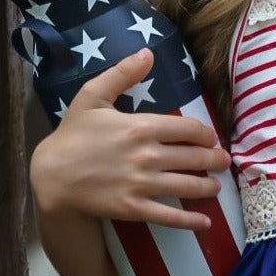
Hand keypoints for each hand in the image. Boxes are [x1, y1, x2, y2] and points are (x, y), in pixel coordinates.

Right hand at [30, 48, 230, 230]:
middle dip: (214, 160)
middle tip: (224, 161)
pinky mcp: (133, 208)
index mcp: (140, 127)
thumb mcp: (92, 96)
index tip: (211, 138)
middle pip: (194, 158)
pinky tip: (205, 223)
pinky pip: (169, 216)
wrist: (51, 175)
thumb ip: (122, 74)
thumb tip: (147, 52)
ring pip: (187, 186)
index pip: (189, 130)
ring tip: (217, 187)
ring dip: (208, 187)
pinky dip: (190, 221)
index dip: (206, 135)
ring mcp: (141, 184)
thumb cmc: (73, 134)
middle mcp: (146, 156)